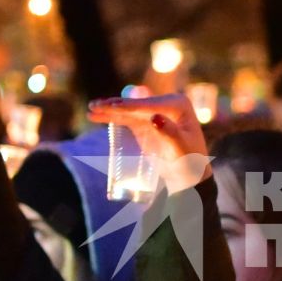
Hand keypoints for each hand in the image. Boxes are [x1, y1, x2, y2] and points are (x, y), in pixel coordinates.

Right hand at [87, 94, 210, 194]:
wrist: (190, 176)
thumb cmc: (190, 163)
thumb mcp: (181, 149)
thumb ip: (170, 133)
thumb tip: (154, 117)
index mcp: (178, 105)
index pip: (150, 106)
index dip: (130, 106)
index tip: (113, 105)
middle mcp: (166, 104)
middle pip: (136, 105)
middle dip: (114, 105)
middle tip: (95, 105)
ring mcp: (154, 113)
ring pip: (128, 110)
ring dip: (109, 109)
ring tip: (91, 109)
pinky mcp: (145, 123)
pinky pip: (126, 118)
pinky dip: (111, 117)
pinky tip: (96, 115)